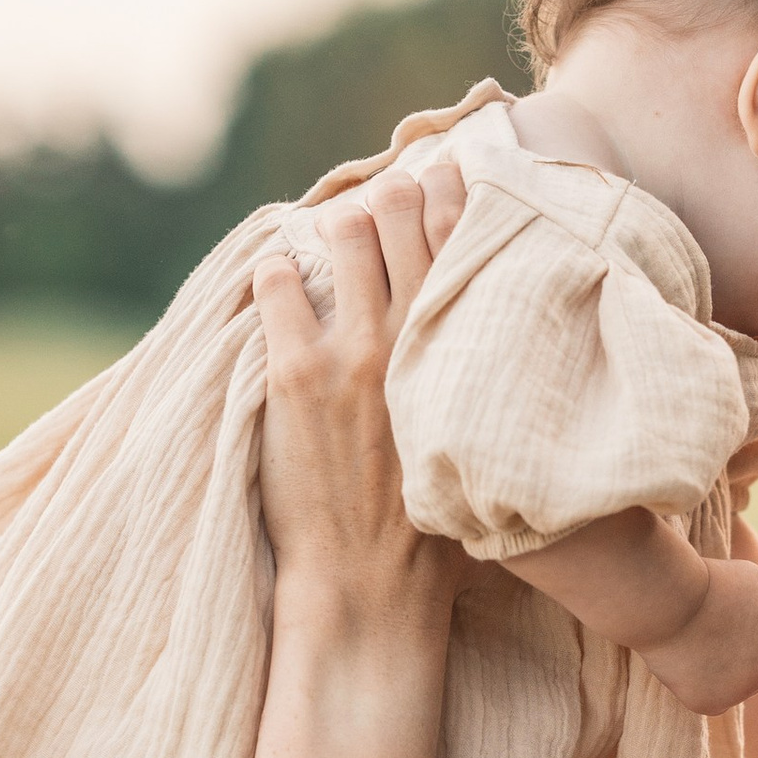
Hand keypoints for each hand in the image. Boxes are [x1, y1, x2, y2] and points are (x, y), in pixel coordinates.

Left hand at [251, 172, 462, 632]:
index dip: (457, 200)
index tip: (450, 175)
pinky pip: (280, 287)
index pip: (466, 247)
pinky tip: (278, 272)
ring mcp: (354, 353)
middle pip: (408, 224)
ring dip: (342, 225)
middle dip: (401, 194)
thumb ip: (473, 380)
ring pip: (349, 241)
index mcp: (464, 355)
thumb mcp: (475, 437)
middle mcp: (414, 341)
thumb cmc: (435, 525)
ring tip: (338, 225)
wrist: (372, 583)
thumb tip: (479, 339)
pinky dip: (277, 272)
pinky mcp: (298, 373)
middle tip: (395, 185)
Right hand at [636, 557, 757, 715]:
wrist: (663, 603)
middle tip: (730, 627)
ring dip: (734, 665)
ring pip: (747, 680)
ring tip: (700, 639)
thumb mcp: (750, 576)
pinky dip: (706, 683)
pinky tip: (688, 662)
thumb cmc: (706, 581)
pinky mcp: (712, 703)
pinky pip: (718, 697)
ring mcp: (744, 687)